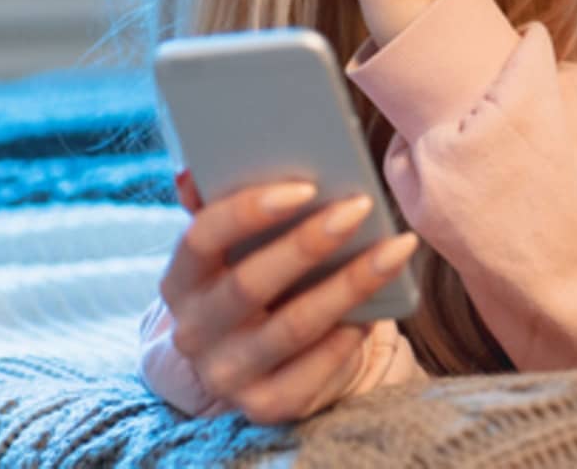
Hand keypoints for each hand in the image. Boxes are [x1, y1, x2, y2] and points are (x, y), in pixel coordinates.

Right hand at [159, 169, 419, 425]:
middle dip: (308, 242)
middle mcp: (193, 332)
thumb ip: (227, 205)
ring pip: (293, 326)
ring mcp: (227, 375)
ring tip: (396, 248)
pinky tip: (381, 307)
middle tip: (361, 205)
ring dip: (350, 283)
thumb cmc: (268, 281)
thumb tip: (193, 171)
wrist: (276, 360)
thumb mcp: (243, 247)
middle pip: (250, 284)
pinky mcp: (265, 406)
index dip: (249, 210)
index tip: (306, 185)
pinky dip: (349, 336)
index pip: (201, 238)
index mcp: (181, 281)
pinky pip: (313, 370)